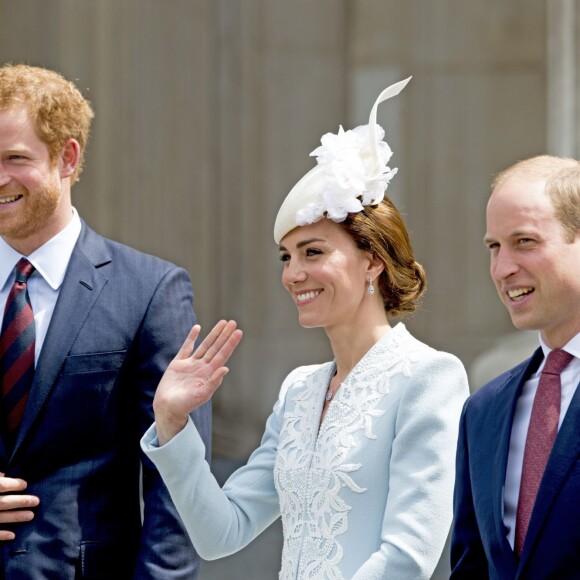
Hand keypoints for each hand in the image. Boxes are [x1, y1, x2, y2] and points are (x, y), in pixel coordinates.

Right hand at [0, 472, 39, 539]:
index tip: (25, 484)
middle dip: (21, 501)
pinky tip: (13, 536)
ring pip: (0, 517)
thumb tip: (2, 474)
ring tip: (31, 516)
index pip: (1, 485)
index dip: (14, 484)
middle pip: (4, 502)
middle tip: (37, 501)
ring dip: (16, 517)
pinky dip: (1, 535)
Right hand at [154, 320, 242, 444]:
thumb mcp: (202, 395)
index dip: (230, 343)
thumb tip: (225, 368)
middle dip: (224, 335)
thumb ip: (214, 382)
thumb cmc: (186, 405)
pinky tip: (197, 328)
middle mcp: (202, 367)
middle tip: (233, 323)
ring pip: (205, 345)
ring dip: (213, 334)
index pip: (223, 355)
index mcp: (209, 374)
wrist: (167, 408)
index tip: (238, 332)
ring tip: (222, 323)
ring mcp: (191, 364)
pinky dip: (191, 338)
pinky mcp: (178, 363)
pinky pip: (186, 347)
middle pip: (216, 347)